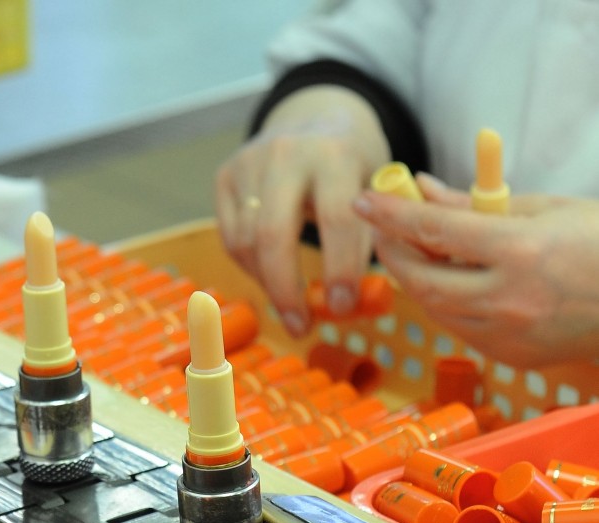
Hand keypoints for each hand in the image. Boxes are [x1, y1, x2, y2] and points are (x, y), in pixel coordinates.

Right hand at [215, 85, 389, 334]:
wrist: (315, 116)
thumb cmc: (354, 163)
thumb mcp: (377, 187)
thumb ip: (370, 235)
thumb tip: (350, 304)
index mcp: (336, 153)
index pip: (336, 219)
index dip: (340, 270)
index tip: (343, 307)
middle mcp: (286, 153)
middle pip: (273, 235)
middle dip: (286, 290)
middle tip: (301, 326)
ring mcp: (248, 163)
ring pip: (246, 242)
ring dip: (268, 284)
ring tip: (291, 307)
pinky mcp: (224, 176)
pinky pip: (231, 237)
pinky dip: (252, 267)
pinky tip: (273, 277)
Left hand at [353, 174, 598, 366]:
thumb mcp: (545, 209)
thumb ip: (475, 204)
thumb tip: (423, 190)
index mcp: (521, 252)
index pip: (434, 231)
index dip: (392, 214)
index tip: (365, 200)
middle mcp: (510, 299)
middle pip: (422, 279)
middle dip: (394, 253)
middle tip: (384, 230)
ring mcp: (509, 335)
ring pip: (435, 308)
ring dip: (417, 279)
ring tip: (418, 251)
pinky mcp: (511, 356)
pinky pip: (459, 327)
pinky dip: (446, 302)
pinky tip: (453, 280)